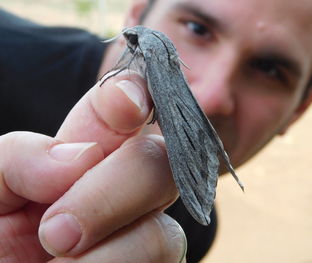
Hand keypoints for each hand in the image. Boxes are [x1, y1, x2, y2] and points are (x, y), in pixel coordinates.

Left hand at [0, 71, 186, 262]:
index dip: (136, 93)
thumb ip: (23, 157)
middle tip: (56, 231)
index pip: (124, 109)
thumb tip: (84, 156)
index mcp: (78, 161)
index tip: (124, 104)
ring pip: (167, 232)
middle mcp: (119, 192)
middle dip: (116, 191)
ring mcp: (139, 236)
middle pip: (160, 163)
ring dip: (115, 252)